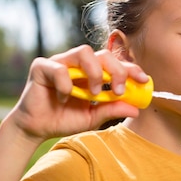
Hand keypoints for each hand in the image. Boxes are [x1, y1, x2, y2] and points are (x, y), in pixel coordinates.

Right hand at [6, 45, 148, 142]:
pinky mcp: (42, 67)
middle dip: (116, 70)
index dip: (131, 68)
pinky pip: (59, 68)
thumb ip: (111, 110)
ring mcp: (60, 62)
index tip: (144, 80)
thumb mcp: (93, 117)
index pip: (115, 63)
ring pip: (83, 52)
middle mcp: (78, 64)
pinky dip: (65, 84)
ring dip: (94, 72)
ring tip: (92, 93)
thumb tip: (136, 109)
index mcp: (92, 72)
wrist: (37, 128)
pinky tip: (64, 99)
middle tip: (118, 90)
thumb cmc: (64, 118)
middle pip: (103, 54)